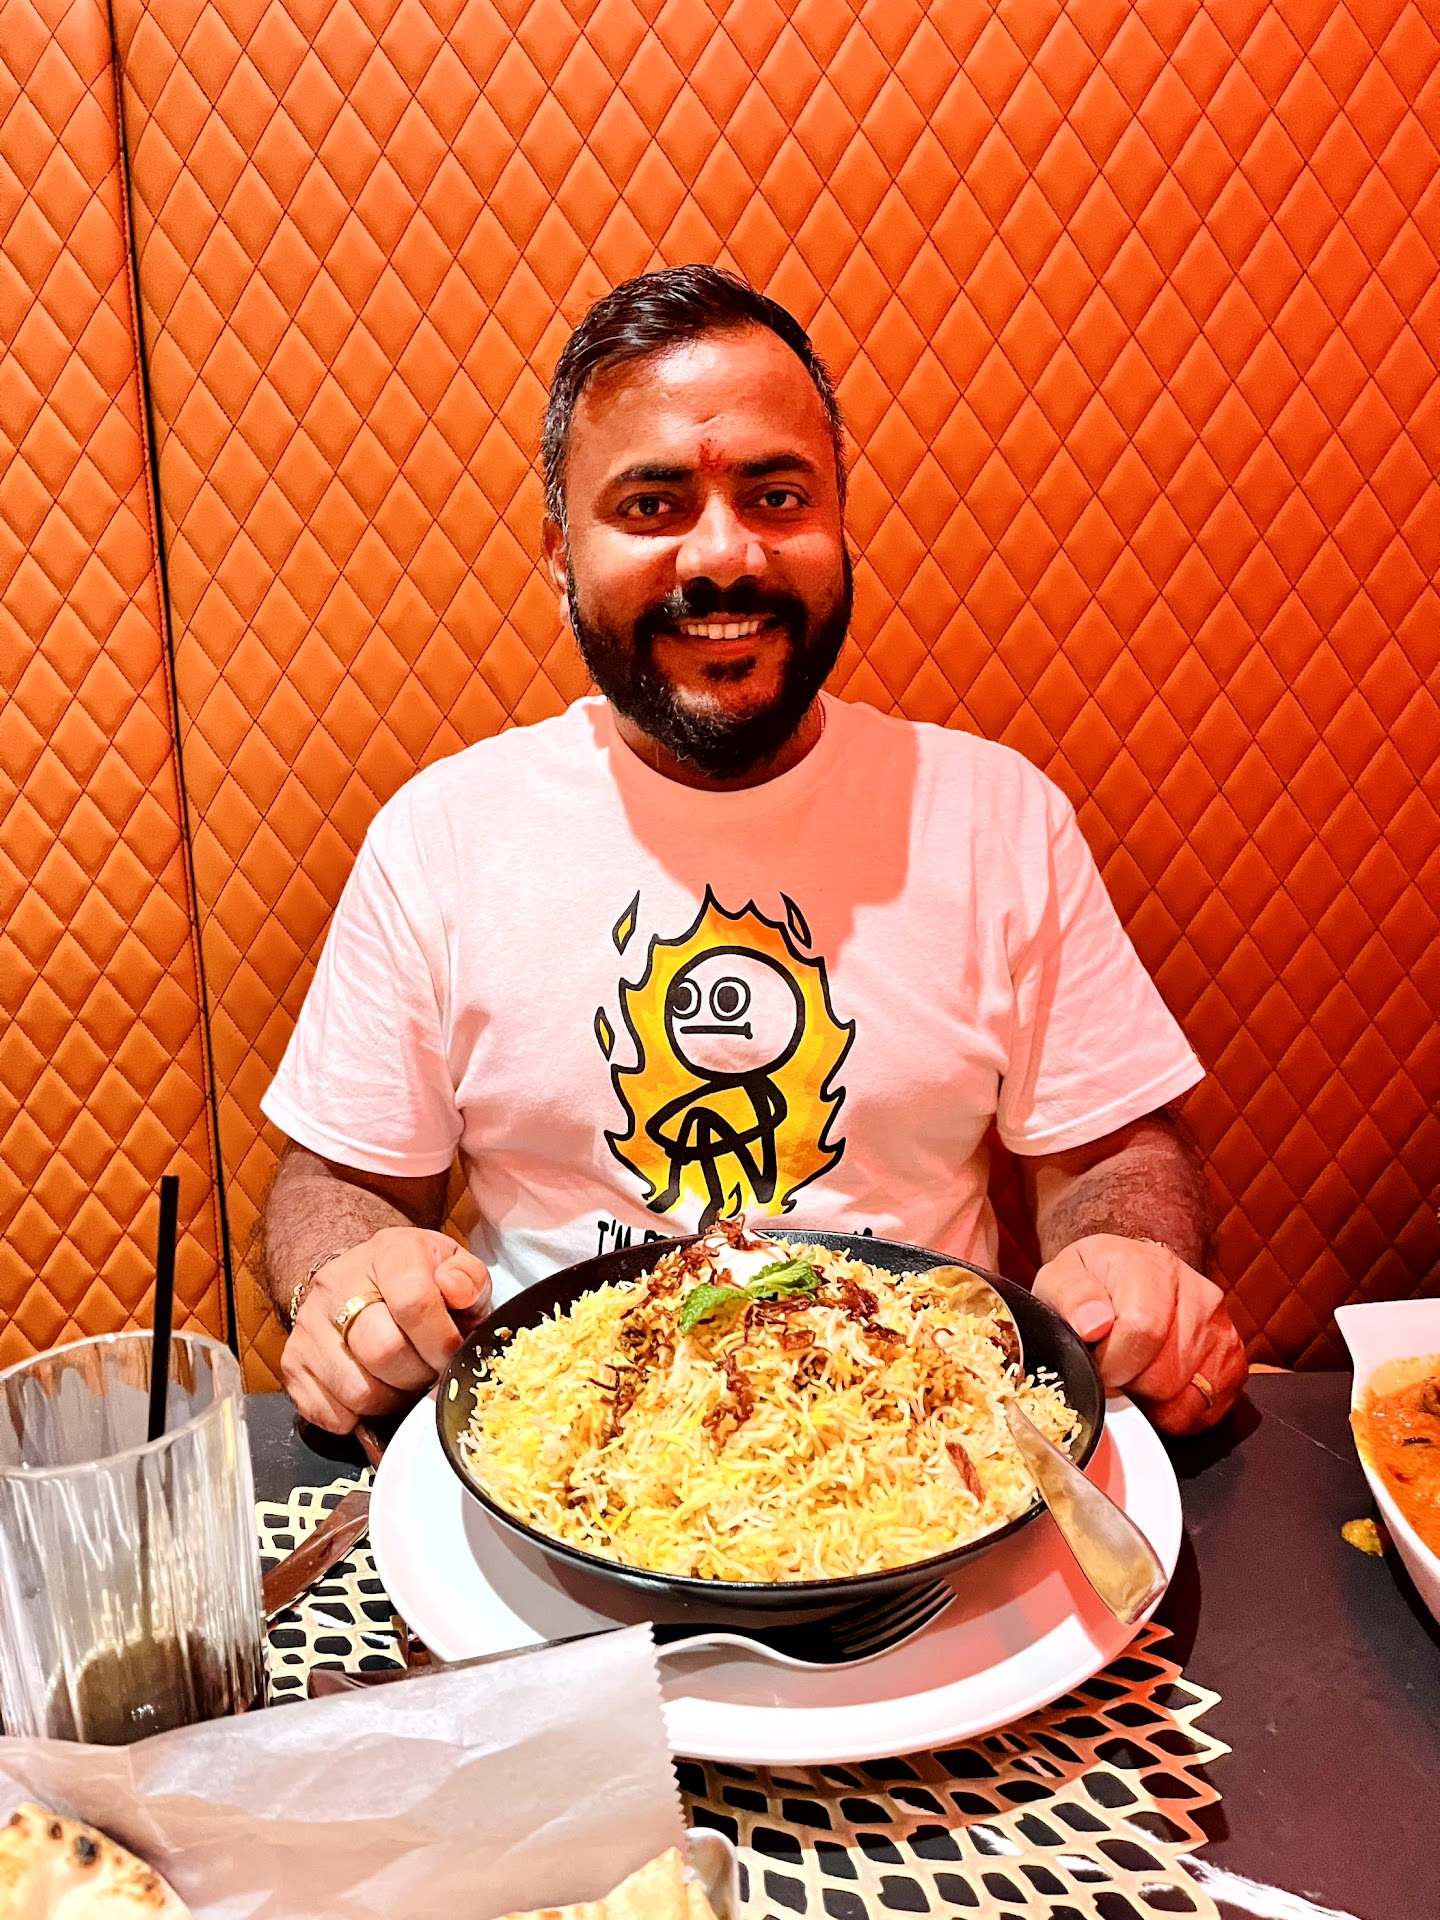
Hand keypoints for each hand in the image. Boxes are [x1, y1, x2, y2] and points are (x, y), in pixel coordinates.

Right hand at [281, 1227, 490, 1434]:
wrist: (361, 1279)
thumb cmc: (417, 1279)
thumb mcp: (452, 1267)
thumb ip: (468, 1279)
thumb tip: (456, 1290)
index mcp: (387, 1253)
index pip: (414, 1302)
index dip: (441, 1341)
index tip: (452, 1354)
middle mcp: (338, 1285)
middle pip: (383, 1352)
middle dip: (418, 1374)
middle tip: (429, 1372)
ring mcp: (307, 1326)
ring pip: (357, 1391)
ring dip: (392, 1400)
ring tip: (403, 1381)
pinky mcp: (291, 1363)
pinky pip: (329, 1414)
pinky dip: (359, 1417)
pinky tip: (374, 1389)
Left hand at [1032, 1233, 1245, 1434]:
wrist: (1125, 1280)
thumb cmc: (1092, 1285)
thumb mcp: (1062, 1278)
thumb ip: (1071, 1296)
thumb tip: (1093, 1323)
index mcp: (1154, 1267)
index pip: (1143, 1331)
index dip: (1112, 1362)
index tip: (1097, 1364)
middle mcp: (1199, 1294)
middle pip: (1166, 1374)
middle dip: (1129, 1385)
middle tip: (1114, 1370)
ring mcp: (1222, 1328)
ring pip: (1187, 1399)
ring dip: (1152, 1402)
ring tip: (1135, 1376)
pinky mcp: (1233, 1360)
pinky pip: (1206, 1412)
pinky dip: (1175, 1414)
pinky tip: (1156, 1391)